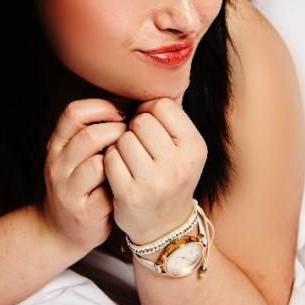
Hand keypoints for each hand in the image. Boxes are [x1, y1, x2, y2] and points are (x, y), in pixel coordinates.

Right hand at [41, 99, 127, 255]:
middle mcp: (58, 164)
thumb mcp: (76, 154)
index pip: (74, 112)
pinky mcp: (83, 211)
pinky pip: (106, 190)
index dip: (101, 108)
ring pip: (97, 163)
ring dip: (120, 158)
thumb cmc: (80, 185)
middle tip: (132, 139)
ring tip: (131, 159)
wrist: (60, 230)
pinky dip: (121, 182)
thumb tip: (129, 103)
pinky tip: (127, 181)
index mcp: (57, 144)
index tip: (121, 115)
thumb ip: (92, 130)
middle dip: (117, 132)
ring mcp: (68, 189)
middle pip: (89, 135)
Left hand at [103, 97, 207, 243]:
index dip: (150, 113)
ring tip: (132, 162)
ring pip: (122, 138)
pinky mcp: (131, 194)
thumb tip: (149, 79)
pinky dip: (111, 162)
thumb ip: (171, 117)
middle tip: (141, 148)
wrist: (164, 225)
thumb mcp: (184, 148)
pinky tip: (120, 174)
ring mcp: (155, 182)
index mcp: (195, 147)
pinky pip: (110, 159)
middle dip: (134, 130)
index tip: (152, 129)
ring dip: (121, 146)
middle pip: (141, 121)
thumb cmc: (170, 176)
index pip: (162, 105)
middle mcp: (179, 165)